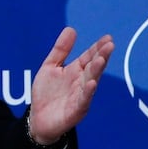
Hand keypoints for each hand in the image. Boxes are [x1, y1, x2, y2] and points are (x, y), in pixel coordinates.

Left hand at [28, 27, 114, 143]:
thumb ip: (60, 50)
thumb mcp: (50, 67)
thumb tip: (71, 29)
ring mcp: (80, 97)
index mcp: (76, 71)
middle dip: (101, 56)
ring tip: (101, 59)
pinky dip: (87, 92)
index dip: (97, 48)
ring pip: (91, 82)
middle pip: (93, 67)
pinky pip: (83, 100)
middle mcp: (81, 83)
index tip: (107, 38)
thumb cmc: (46, 94)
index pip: (89, 57)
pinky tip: (91, 83)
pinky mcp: (75, 111)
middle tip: (109, 45)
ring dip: (96, 71)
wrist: (37, 119)